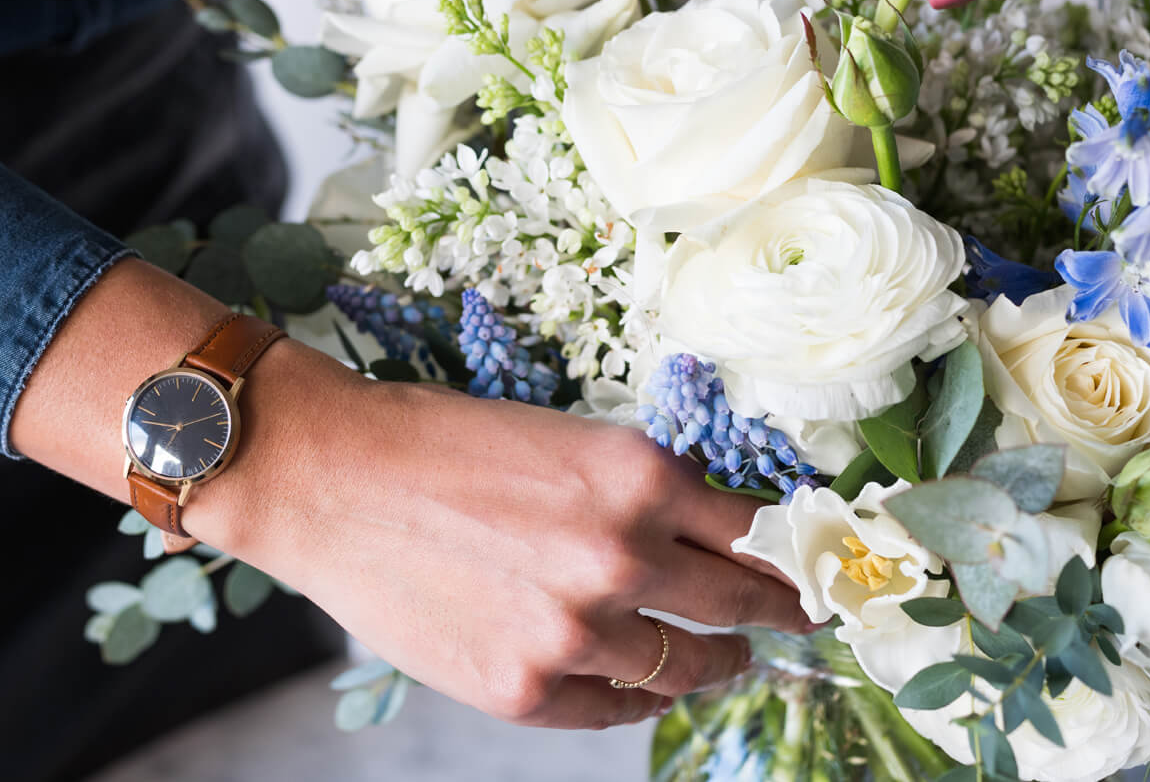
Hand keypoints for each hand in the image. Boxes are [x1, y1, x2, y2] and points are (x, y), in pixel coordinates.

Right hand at [14, 258, 810, 730]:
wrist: (332, 477)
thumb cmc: (443, 441)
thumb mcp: (567, 441)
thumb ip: (644, 494)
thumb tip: (712, 537)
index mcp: (638, 474)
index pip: (756, 530)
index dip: (794, 554)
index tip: (816, 569)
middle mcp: (622, 555)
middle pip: (740, 603)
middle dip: (777, 612)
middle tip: (799, 619)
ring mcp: (576, 633)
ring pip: (684, 666)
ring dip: (713, 662)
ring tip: (727, 658)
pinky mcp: (524, 690)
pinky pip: (615, 708)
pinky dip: (637, 693)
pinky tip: (644, 682)